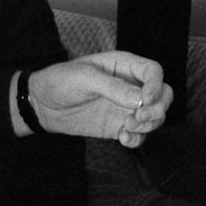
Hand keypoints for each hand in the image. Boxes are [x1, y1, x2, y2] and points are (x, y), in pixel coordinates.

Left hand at [25, 51, 172, 147]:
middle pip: (163, 95)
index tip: (145, 101)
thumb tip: (142, 100)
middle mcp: (129, 85)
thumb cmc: (60, 81)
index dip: (156, 86)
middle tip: (137, 118)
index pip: (154, 71)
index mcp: (123, 65)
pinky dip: (137, 139)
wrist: (42, 105)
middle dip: (158, 109)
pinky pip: (139, 134)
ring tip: (126, 127)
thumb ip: (114, 88)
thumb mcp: (85, 79)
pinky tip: (122, 139)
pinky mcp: (118, 125)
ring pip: (155, 116)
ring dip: (148, 125)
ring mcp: (125, 106)